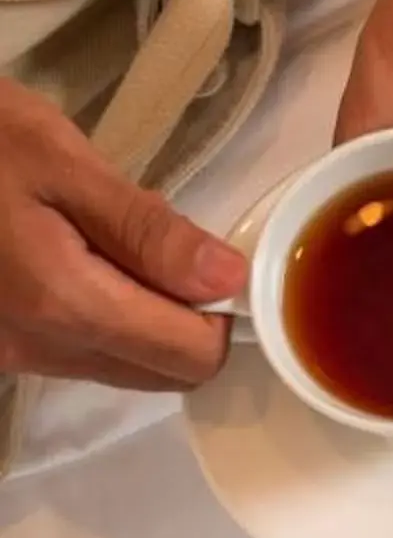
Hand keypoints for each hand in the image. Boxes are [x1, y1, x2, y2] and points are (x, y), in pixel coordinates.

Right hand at [0, 80, 244, 389]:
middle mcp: (35, 350)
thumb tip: (226, 279)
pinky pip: (77, 354)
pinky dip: (101, 318)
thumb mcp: (61, 162)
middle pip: (161, 374)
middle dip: (187, 320)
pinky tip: (79, 260)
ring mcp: (10, 356)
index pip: (191, 356)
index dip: (221, 312)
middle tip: (168, 247)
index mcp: (64, 304)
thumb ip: (146, 230)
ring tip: (115, 246)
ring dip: (142, 319)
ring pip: (120, 368)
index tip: (213, 258)